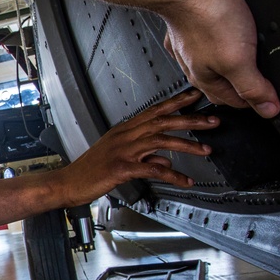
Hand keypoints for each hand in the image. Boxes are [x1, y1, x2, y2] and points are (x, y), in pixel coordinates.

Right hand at [55, 88, 218, 206]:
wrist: (67, 183)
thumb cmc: (89, 171)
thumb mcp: (118, 159)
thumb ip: (144, 158)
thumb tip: (164, 160)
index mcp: (123, 130)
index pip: (154, 110)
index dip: (176, 102)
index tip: (195, 96)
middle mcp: (124, 135)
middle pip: (162, 120)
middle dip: (190, 118)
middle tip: (212, 120)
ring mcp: (123, 150)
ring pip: (160, 140)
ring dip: (186, 144)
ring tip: (206, 149)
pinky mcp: (122, 167)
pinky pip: (153, 169)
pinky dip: (172, 175)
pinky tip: (185, 181)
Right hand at [160, 0, 279, 117]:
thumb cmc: (207, 16)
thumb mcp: (238, 60)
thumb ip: (253, 86)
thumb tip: (267, 110)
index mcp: (203, 77)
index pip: (232, 100)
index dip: (254, 101)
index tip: (270, 98)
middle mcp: (194, 62)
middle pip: (220, 82)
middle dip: (238, 85)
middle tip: (258, 83)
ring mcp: (191, 40)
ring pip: (212, 58)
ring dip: (228, 61)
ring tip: (246, 58)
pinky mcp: (193, 18)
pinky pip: (208, 34)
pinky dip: (219, 36)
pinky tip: (228, 27)